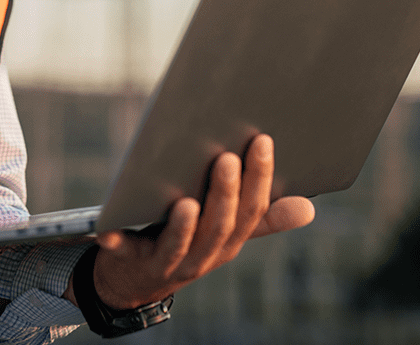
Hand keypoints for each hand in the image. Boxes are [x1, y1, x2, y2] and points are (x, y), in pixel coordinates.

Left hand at [72, 134, 314, 309]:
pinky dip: (118, 241)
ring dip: (184, 226)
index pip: (251, 211)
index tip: (262, 140)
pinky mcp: (131, 262)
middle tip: (226, 157)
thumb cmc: (189, 238)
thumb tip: (309, 208)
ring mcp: (168, 262)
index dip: (259, 179)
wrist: (137, 278)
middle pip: (218, 227)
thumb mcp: (227, 229)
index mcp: (229, 241)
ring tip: (186, 201)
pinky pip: (125, 253)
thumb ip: (263, 217)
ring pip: (180, 246)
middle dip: (224, 194)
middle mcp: (203, 255)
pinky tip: (109, 229)